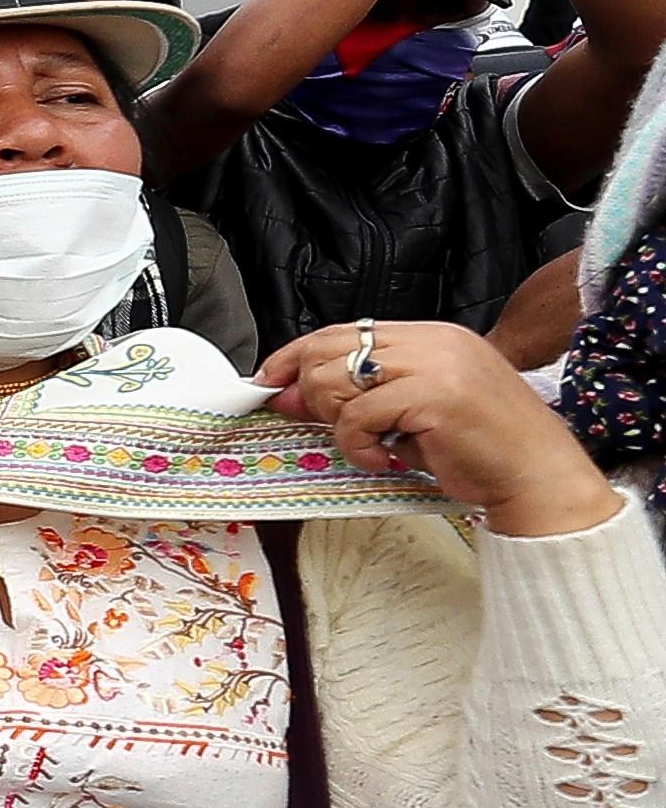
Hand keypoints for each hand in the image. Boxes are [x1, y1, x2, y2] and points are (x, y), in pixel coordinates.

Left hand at [261, 318, 627, 536]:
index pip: (344, 331)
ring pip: (336, 378)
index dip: (296, 354)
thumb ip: (354, 396)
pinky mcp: (434, 394)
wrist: (538, 476)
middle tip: (326, 424)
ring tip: (370, 444)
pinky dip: (357, 445)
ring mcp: (436, 363)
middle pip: (330, 348)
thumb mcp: (409, 415)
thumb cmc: (479, 450)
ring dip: (339, 421)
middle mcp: (433, 340)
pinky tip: (383, 458)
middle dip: (311, 392)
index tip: (269, 381)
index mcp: (431, 336)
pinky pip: (357, 416)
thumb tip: (285, 393)